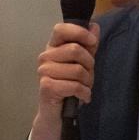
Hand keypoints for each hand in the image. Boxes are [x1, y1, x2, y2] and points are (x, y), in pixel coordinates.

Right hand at [30, 21, 99, 139]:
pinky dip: (84, 93)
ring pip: (78, 70)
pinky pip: (74, 85)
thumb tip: (94, 26)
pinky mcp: (47, 86)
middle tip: (88, 75)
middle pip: (75, 50)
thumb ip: (88, 45)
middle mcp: (45, 57)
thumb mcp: (82, 63)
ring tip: (84, 88)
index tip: (92, 41)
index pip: (61, 29)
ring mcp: (44, 71)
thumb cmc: (69, 85)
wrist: (56, 113)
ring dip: (88, 82)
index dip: (79, 32)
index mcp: (53, 47)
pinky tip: (82, 97)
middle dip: (89, 64)